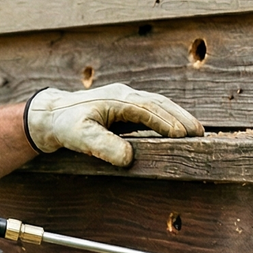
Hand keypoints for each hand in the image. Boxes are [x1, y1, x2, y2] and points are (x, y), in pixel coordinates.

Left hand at [23, 84, 203, 165]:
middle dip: (181, 117)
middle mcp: (125, 95)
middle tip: (200, 133)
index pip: (149, 109)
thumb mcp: (80, 137)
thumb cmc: (65, 125)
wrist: (51, 115)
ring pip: (159, 105)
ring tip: (196, 131)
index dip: (167, 122)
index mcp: (118, 99)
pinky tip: (177, 129)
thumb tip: (129, 157)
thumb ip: (103, 146)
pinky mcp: (126, 107)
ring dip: (178, 116)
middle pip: (160, 103)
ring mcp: (126, 99)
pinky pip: (152, 110)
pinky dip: (167, 118)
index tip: (184, 135)